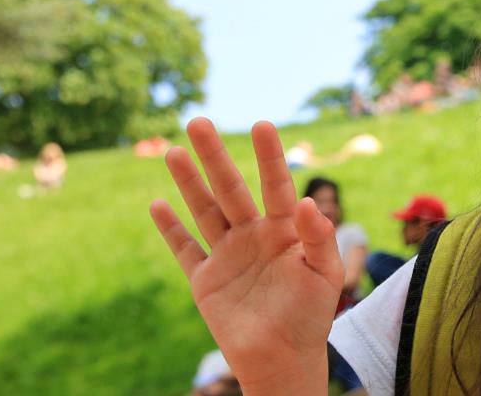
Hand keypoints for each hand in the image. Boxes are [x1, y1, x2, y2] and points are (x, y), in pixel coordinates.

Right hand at [147, 118, 342, 389]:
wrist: (282, 358)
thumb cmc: (310, 316)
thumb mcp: (323, 275)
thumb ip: (317, 238)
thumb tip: (305, 200)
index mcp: (285, 231)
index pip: (276, 186)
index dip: (269, 156)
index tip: (262, 124)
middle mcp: (254, 236)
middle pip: (230, 189)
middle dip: (215, 156)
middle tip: (199, 121)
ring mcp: (228, 255)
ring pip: (204, 210)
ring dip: (189, 182)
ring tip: (175, 151)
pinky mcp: (206, 279)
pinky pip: (185, 249)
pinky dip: (170, 229)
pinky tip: (157, 204)